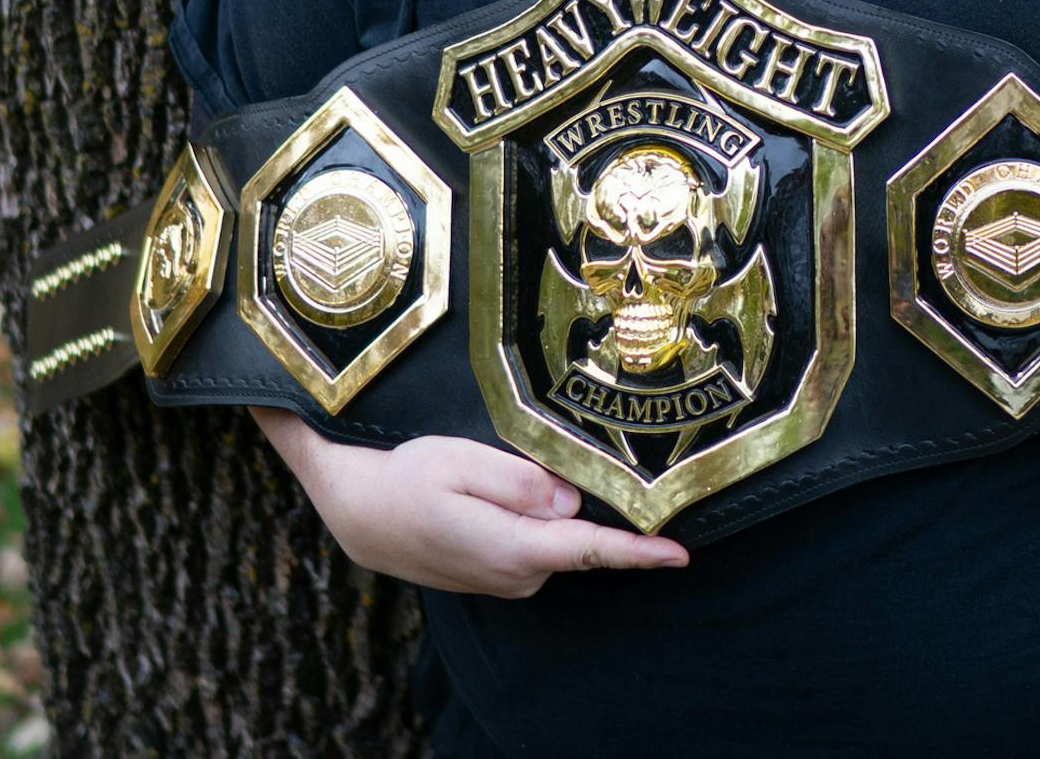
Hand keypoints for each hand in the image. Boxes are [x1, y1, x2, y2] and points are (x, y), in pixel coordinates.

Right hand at [250, 408, 687, 596]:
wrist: (358, 512)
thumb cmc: (407, 478)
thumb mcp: (462, 463)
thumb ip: (522, 482)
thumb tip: (571, 501)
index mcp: (514, 548)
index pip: (590, 550)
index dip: (639, 553)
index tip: (680, 555)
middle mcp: (517, 573)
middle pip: (579, 538)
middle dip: (602, 510)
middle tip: (600, 463)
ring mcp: (505, 577)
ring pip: (556, 537)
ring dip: (561, 510)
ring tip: (529, 468)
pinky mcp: (495, 570)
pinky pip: (536, 542)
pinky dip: (541, 518)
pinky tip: (517, 489)